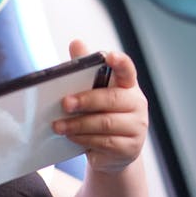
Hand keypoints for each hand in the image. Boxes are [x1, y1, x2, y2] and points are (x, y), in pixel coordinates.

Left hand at [52, 40, 148, 173]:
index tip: (110, 56)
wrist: (111, 153)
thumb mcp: (93, 92)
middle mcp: (137, 105)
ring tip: (58, 125)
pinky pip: (104, 142)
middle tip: (65, 103)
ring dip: (78, 124)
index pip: (127, 70)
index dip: (120, 63)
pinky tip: (70, 137)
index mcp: (128, 86)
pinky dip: (84, 139)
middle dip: (86, 100)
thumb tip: (76, 43)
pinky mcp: (130, 149)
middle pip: (112, 99)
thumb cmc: (100, 115)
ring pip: (105, 123)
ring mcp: (137, 128)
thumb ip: (85, 70)